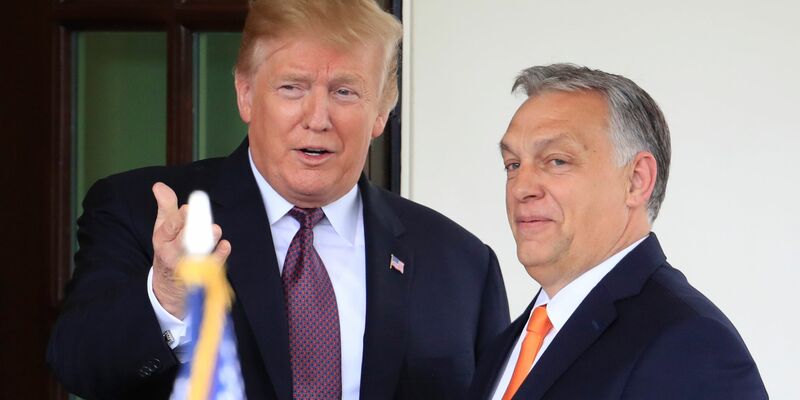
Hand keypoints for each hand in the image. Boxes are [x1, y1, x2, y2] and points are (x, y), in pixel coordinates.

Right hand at [151, 182, 231, 318]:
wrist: (169, 287)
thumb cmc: (169, 249)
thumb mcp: (163, 229)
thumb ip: (165, 207)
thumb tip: (159, 185)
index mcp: (163, 239)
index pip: (170, 226)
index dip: (180, 218)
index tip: (189, 208)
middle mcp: (173, 253)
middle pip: (184, 240)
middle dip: (194, 229)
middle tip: (205, 221)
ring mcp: (187, 266)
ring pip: (199, 254)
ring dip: (209, 242)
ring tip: (215, 230)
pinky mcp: (201, 276)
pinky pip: (212, 266)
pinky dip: (220, 255)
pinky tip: (225, 245)